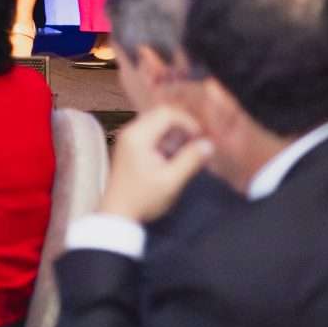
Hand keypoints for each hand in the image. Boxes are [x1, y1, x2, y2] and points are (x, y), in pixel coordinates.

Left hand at [97, 105, 215, 225]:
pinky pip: (151, 133)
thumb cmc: (143, 198)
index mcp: (138, 136)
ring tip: (187, 153)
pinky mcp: (130, 146)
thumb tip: (209, 144)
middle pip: (161, 115)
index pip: (166, 113)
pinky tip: (174, 157)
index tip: (200, 138)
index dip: (188, 122)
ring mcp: (128, 138)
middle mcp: (130, 132)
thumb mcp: (171, 181)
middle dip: (182, 126)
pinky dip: (166, 140)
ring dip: (175, 134)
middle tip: (196, 144)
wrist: (118, 213)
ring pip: (157, 123)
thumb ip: (191, 160)